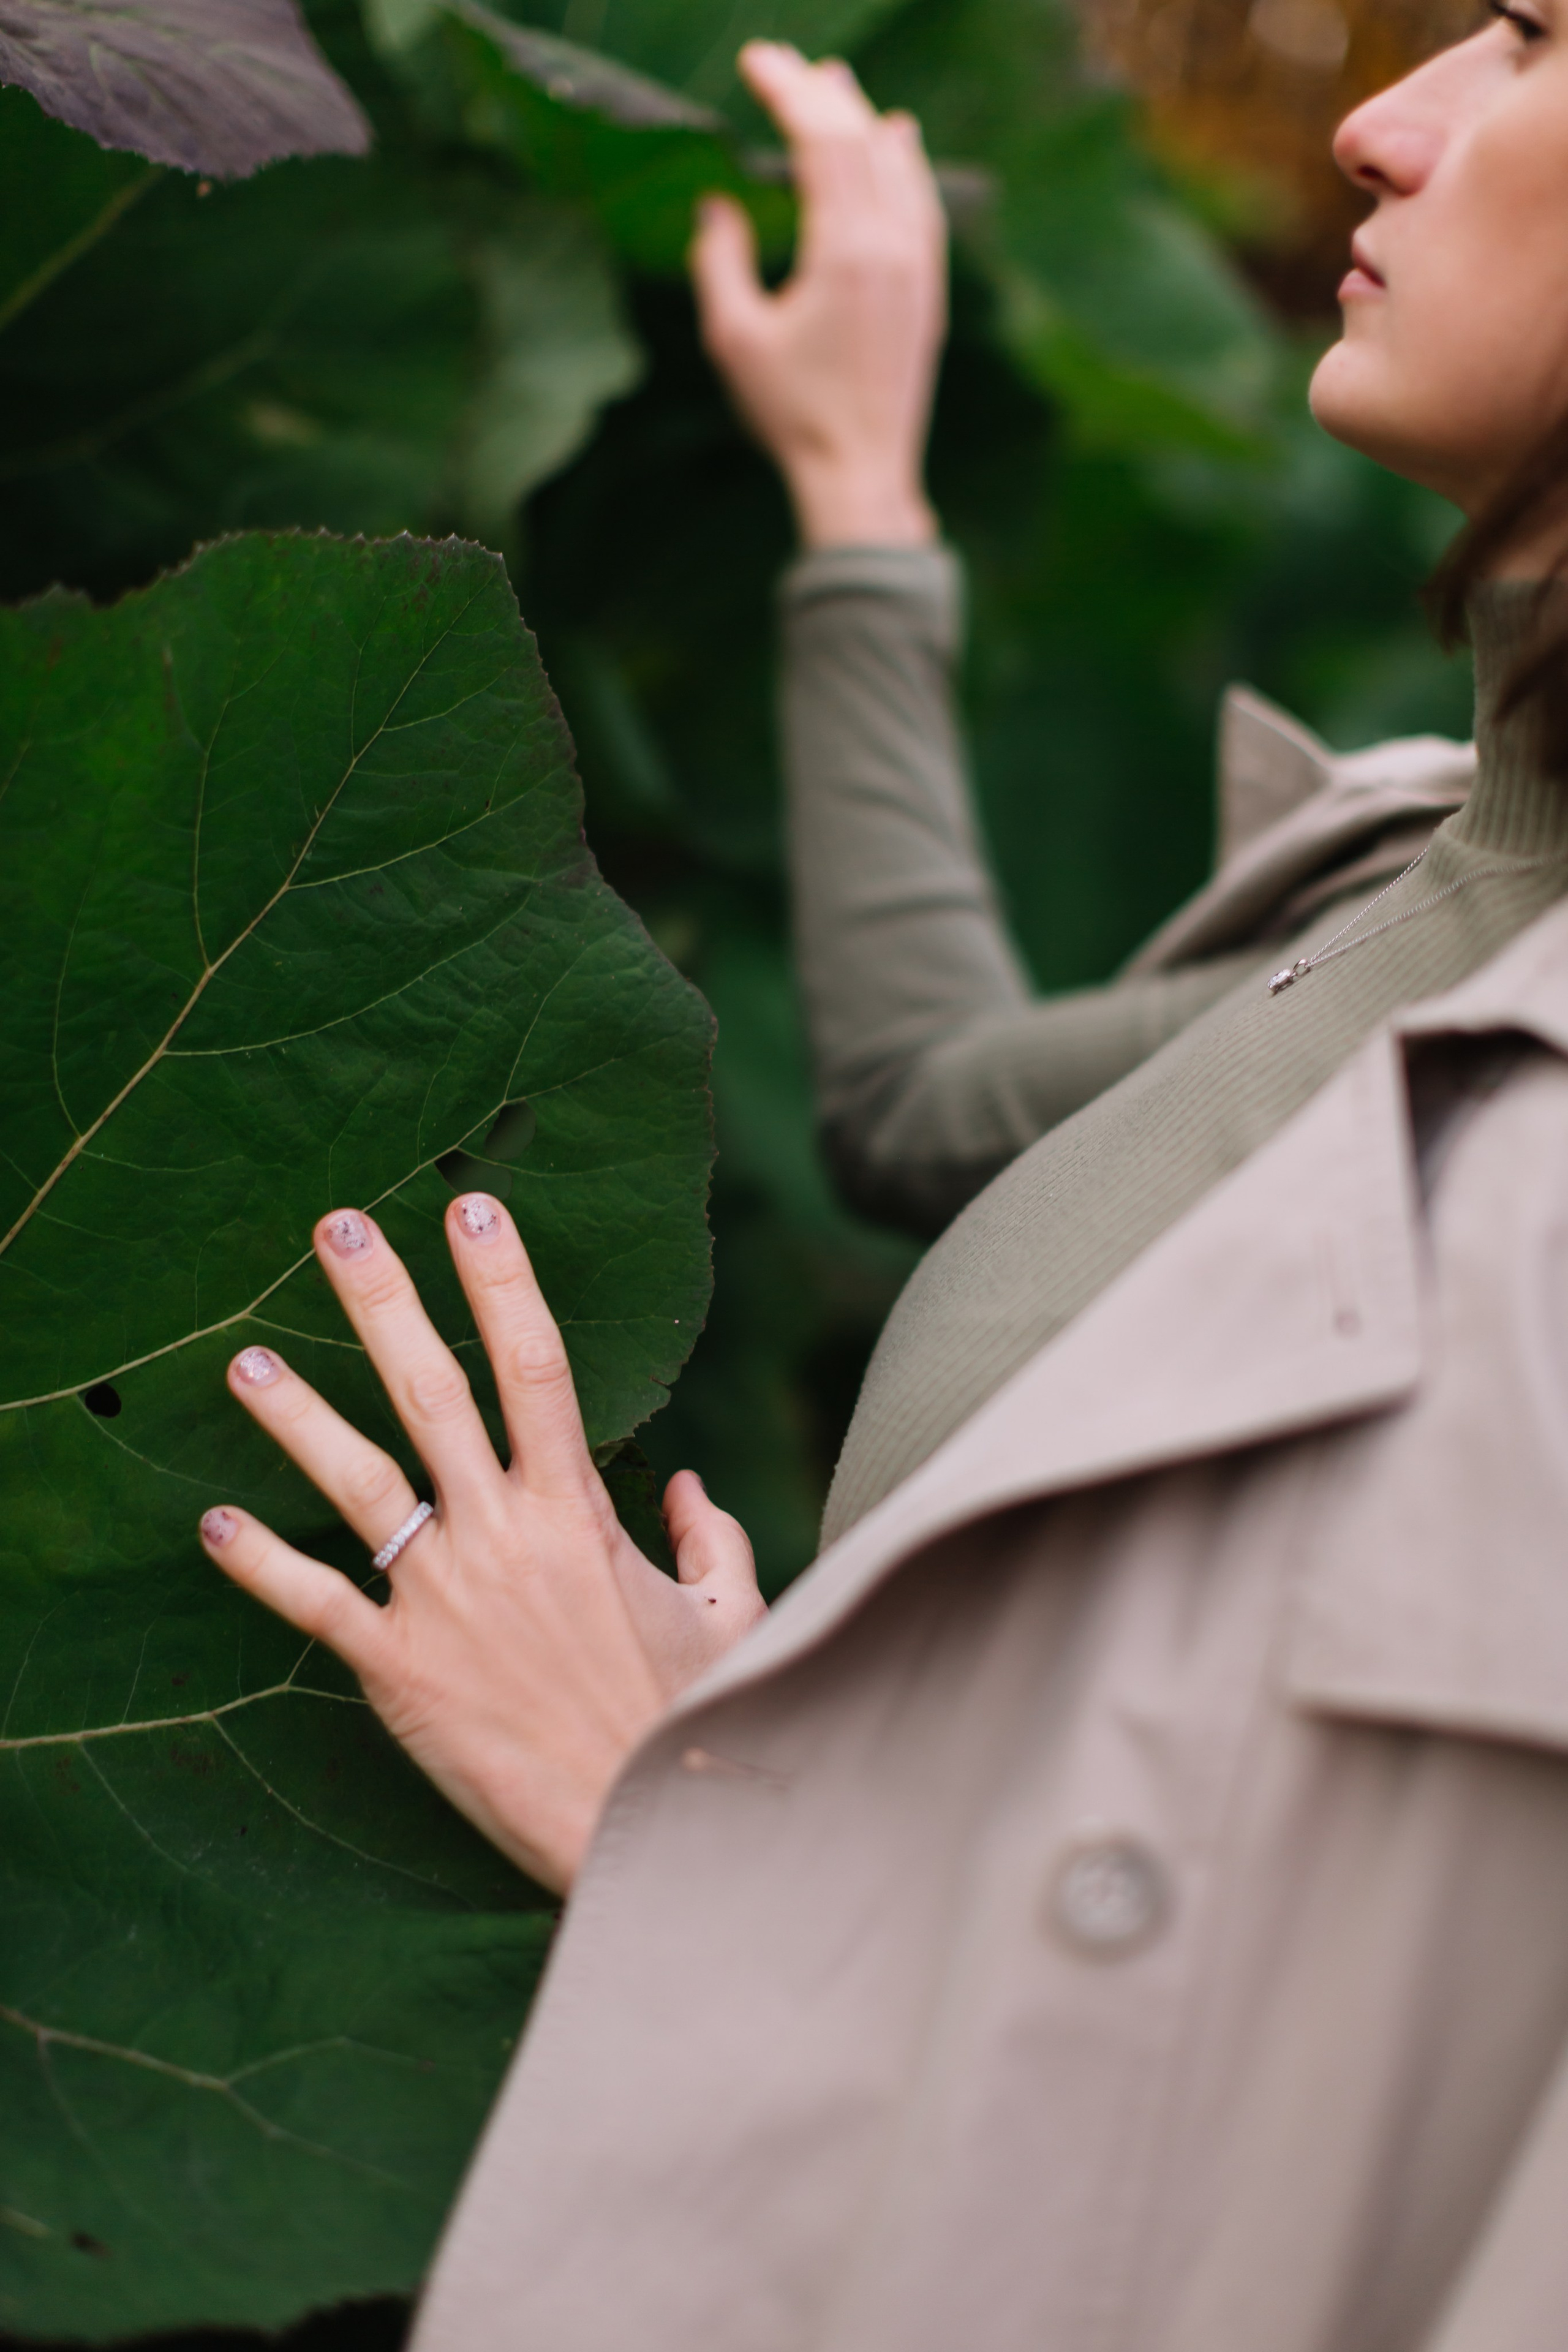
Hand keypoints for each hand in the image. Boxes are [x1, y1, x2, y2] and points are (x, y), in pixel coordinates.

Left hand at [199, 1193, 763, 1894]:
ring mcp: (444, 1599)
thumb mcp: (729, 1614)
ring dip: (296, 1416)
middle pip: (434, 1391)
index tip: (471, 1211)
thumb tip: (687, 1486)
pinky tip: (209, 1525)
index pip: (537, 1366)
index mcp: (579, 1512)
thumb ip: (710, 1537)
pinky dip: (260, 1565)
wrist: (648, 1827)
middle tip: (338, 1227)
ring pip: (359, 1481)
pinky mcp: (400, 1671)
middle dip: (383, 1302)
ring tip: (242, 1359)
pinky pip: (317, 1605)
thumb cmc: (690, 1721)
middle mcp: (504, 1534)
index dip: (502, 1281)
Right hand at [691, 41, 946, 549]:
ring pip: (897, 167)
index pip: (820, 143)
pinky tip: (898, 140)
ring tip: (836, 82)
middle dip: (819, 93)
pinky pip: (923, 204)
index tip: (756, 62)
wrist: (861, 474)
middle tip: (784, 62)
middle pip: (860, 142)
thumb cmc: (791, 415)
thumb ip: (720, 264)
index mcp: (844, 252)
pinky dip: (906, 162)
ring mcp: (918, 268)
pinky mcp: (929, 292)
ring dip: (863, 118)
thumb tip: (717, 207)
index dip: (787, 91)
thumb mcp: (735, 340)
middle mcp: (892, 247)